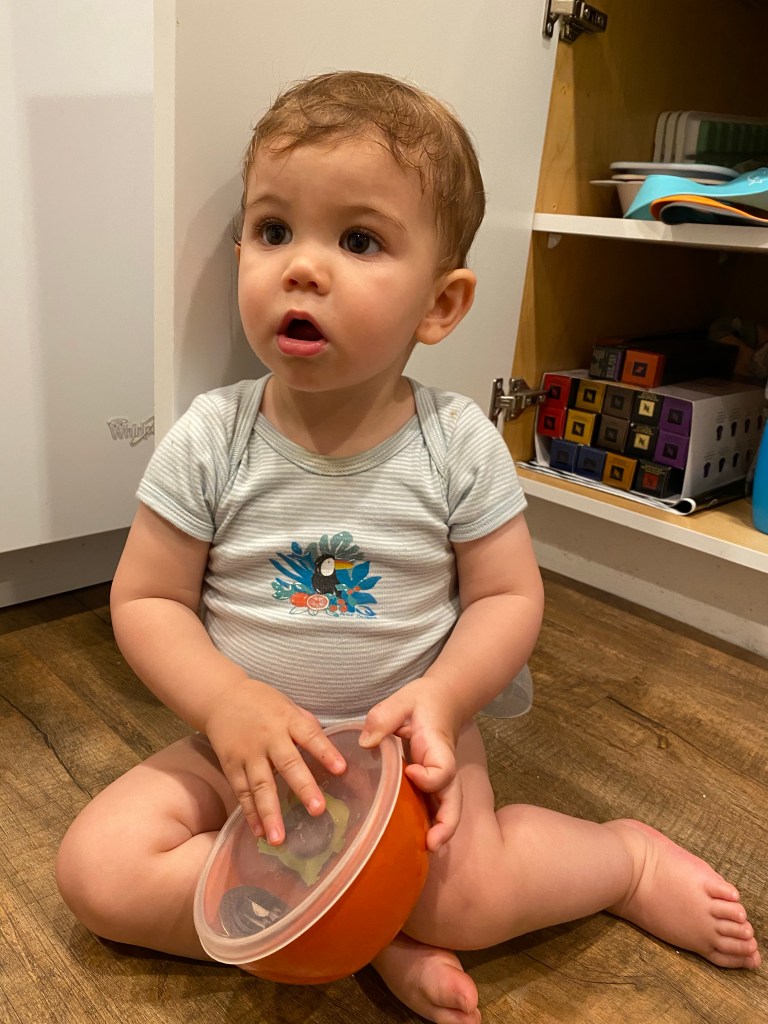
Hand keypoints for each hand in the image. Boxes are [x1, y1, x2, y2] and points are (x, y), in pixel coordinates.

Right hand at [204, 679, 345, 844]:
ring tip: (279, 838)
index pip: (310, 735)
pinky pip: (241, 792)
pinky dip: (250, 813)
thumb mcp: (288, 706)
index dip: (326, 752)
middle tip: (318, 810)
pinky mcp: (231, 765)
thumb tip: (331, 751)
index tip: (342, 769)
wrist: (221, 697)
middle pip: (287, 763)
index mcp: (287, 719)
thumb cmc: (263, 703)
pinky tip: (260, 833)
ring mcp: (248, 753)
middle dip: (303, 787)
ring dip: (270, 812)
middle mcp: (268, 737)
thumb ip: (307, 727)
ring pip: (260, 785)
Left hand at [359, 679, 462, 851]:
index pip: (443, 770)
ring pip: (447, 809)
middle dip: (446, 824)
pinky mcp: (432, 784)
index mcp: (438, 748)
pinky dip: (429, 824)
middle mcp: (444, 768)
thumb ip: (383, 718)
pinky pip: (435, 807)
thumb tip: (365, 743)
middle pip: (454, 801)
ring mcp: (439, 779)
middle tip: (431, 844)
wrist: (441, 701)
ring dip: (439, 831)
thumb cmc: (421, 702)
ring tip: (422, 851)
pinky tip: (411, 839)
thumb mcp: (401, 701)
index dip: (428, 778)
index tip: (409, 772)